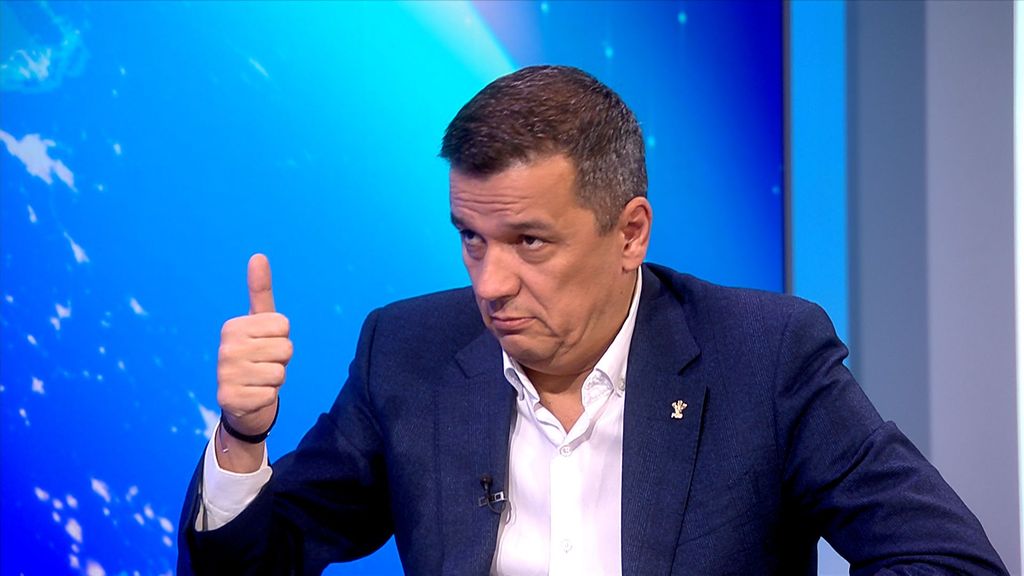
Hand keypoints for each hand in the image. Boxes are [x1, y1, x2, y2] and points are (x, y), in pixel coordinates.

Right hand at [217, 254, 292, 443]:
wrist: (243, 401)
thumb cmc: (257, 356)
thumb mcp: (260, 323)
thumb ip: (260, 291)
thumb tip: (258, 255)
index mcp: (233, 327)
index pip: (283, 325)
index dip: (282, 338)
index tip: (266, 344)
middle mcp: (225, 348)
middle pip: (285, 349)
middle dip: (281, 360)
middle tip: (264, 365)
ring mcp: (225, 374)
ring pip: (280, 373)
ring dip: (275, 380)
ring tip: (259, 379)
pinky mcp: (229, 398)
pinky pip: (271, 394)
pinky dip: (267, 398)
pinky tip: (254, 396)